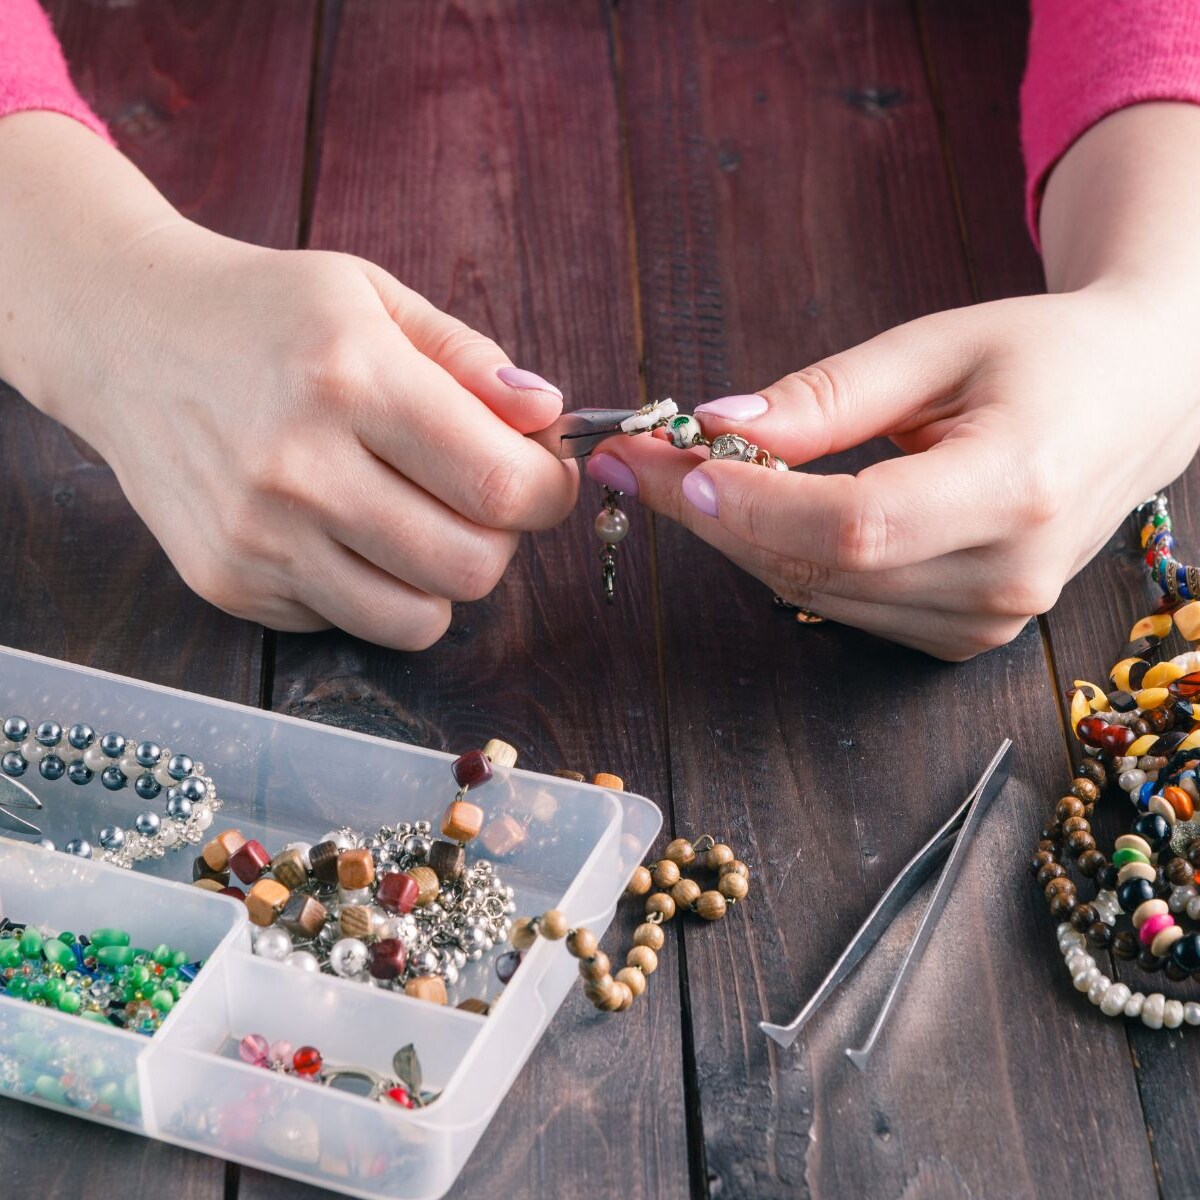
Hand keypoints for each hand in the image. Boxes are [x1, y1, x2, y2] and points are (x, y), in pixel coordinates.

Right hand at [72, 226, 577, 647]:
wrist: (119, 335)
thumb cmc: (265, 311)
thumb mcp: (372, 297)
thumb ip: (470, 359)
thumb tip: (548, 416)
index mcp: (349, 375)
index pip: (499, 485)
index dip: (548, 493)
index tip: (543, 477)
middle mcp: (297, 467)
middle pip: (471, 568)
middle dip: (502, 539)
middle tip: (479, 497)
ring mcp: (256, 538)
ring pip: (418, 621)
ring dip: (440, 578)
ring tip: (415, 519)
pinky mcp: (228, 583)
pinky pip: (350, 622)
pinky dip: (369, 587)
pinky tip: (338, 527)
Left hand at [586, 288, 1199, 658]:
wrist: (1134, 404)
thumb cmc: (1048, 357)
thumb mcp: (938, 347)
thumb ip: (827, 397)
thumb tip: (719, 426)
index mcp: (1018, 488)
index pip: (857, 525)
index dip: (757, 505)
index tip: (678, 464)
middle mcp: (1007, 575)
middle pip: (820, 567)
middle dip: (715, 517)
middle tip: (643, 461)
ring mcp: (987, 620)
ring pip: (816, 595)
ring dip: (738, 540)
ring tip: (686, 477)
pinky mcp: (964, 636)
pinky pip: (842, 607)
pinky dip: (785, 560)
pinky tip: (759, 514)